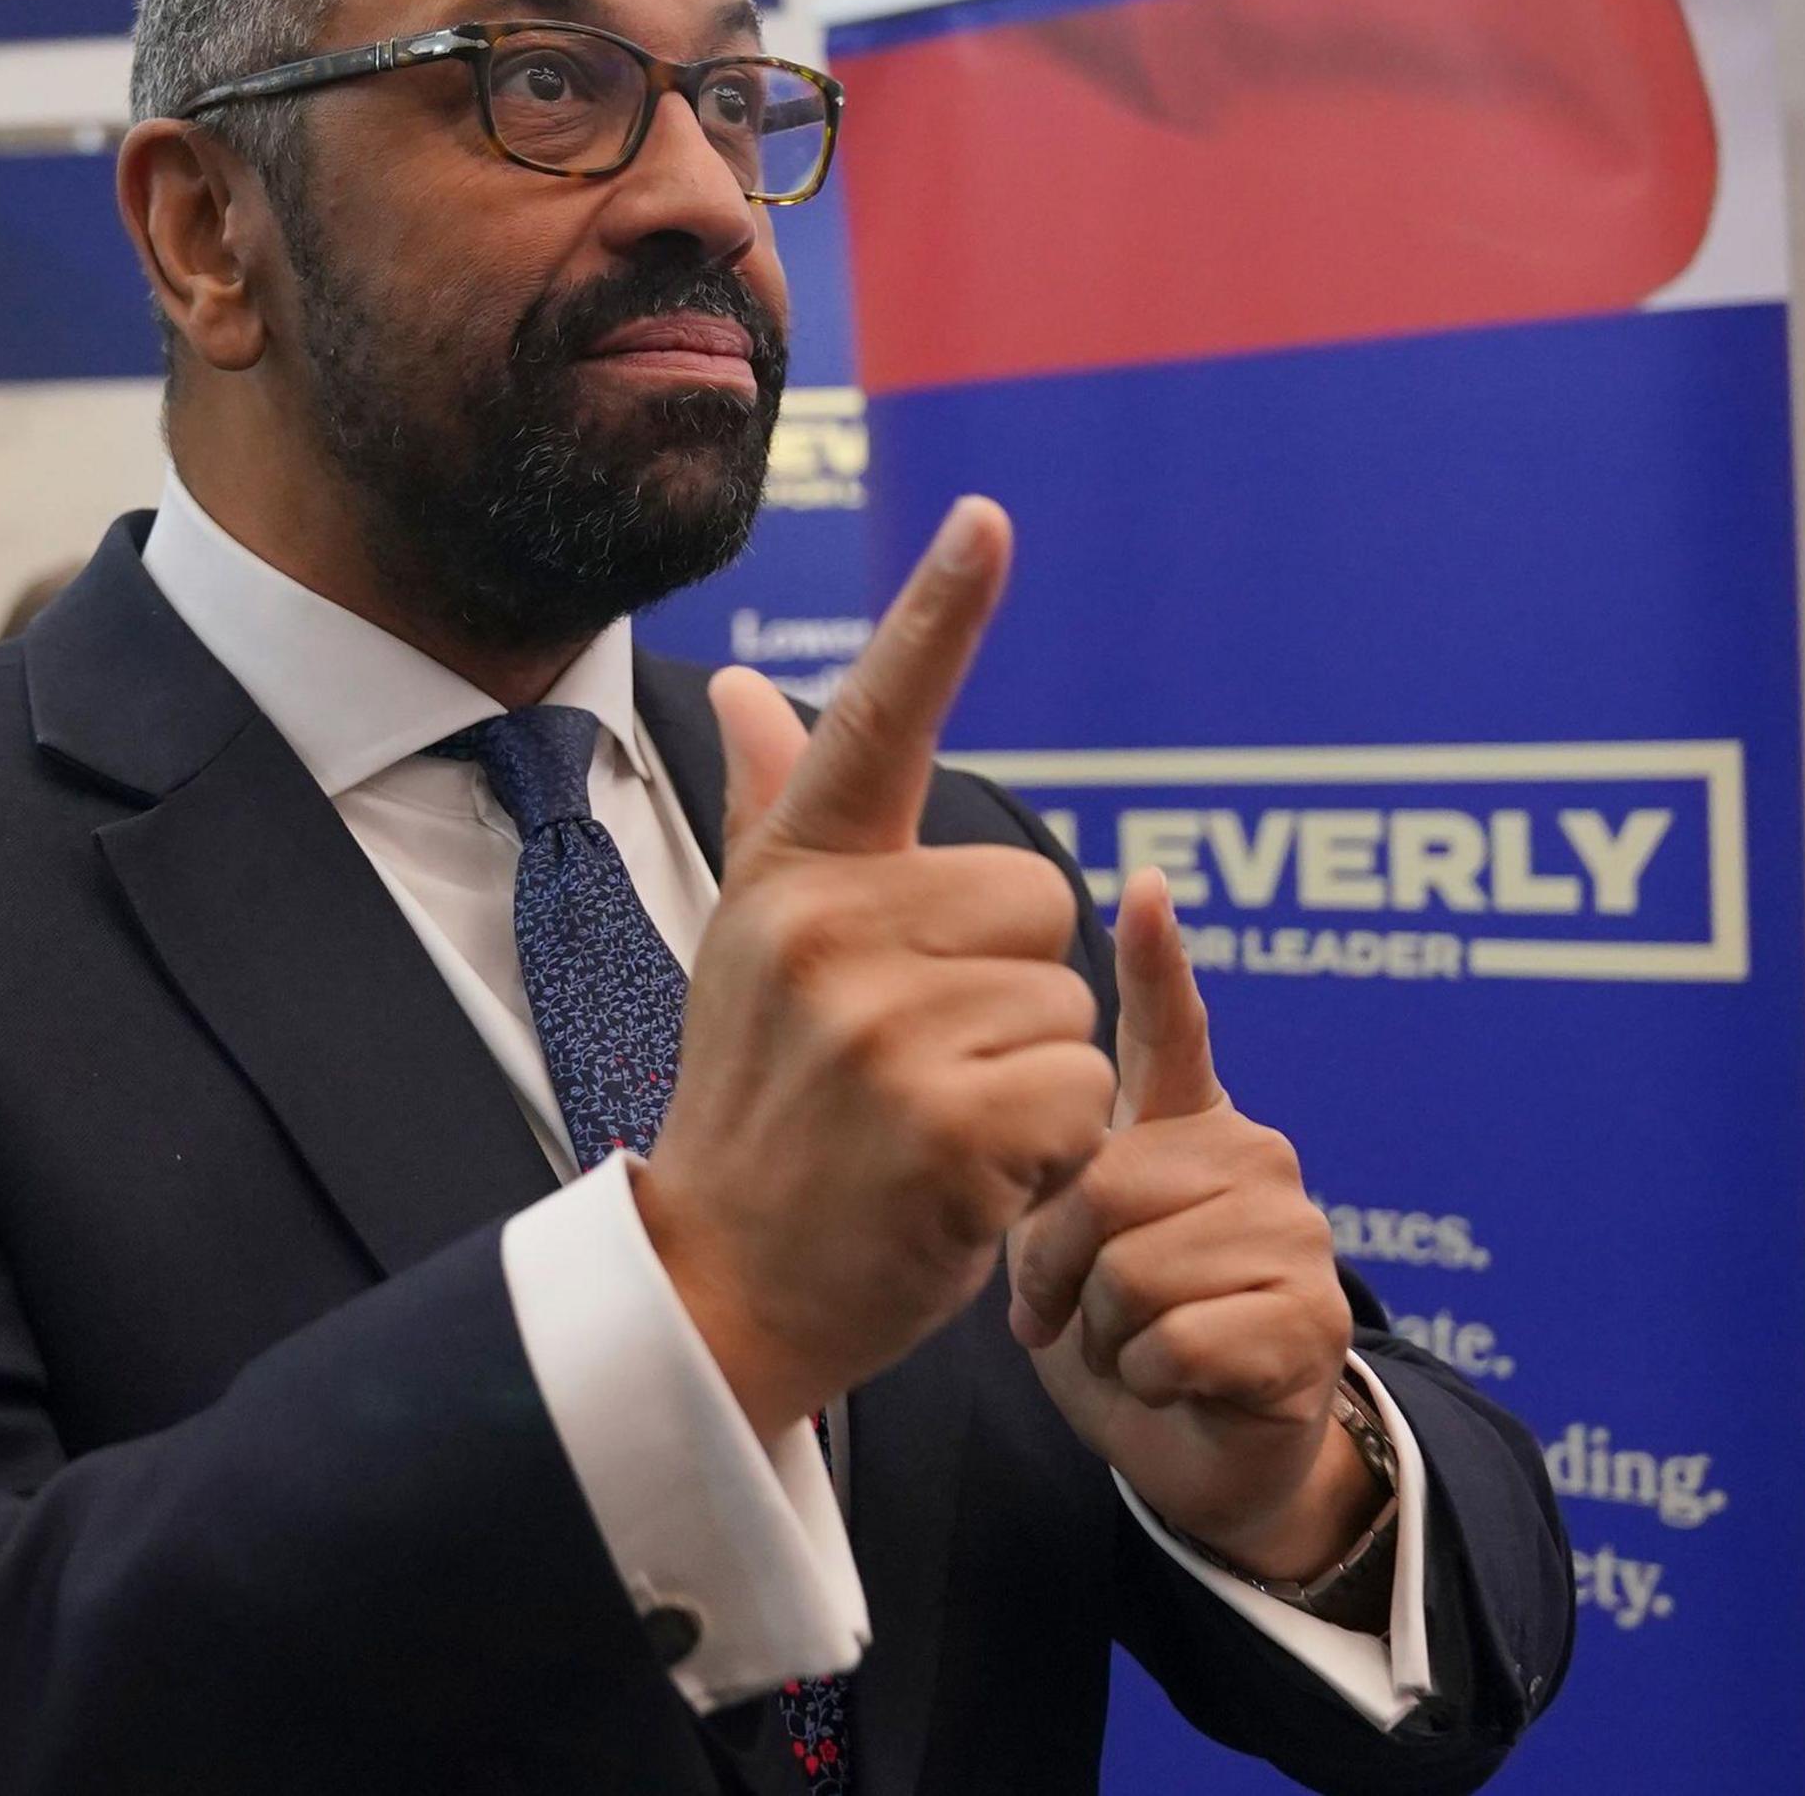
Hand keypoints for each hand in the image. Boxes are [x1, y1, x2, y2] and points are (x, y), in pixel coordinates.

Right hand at [640, 498, 1121, 1442]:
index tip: (989, 520)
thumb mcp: (748, 949)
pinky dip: (1048, 1154)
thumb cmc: (760, 1108)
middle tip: (918, 1066)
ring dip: (1030, 1079)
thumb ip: (776, 813)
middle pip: (1040, 899)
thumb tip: (748, 693)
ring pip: (1067, 1004)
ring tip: (930, 1128)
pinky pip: (1079, 1096)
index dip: (938, 618)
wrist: (724, 1285)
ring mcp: (884, 1032)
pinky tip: (964, 1182)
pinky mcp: (946, 1127)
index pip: (879, 722)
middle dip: (1011, 988)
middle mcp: (830, 936)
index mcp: (796, 881)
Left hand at [1004, 873, 1380, 1583]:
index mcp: (1186, 1127)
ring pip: (1139, 1269)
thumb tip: (1030, 1110)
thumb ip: (1061, 1171)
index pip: (1172, 1025)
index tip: (1143, 886)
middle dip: (1062, 1271)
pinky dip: (1152, 1380)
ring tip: (1135, 1347)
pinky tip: (1178, 1383)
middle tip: (1073, 1315)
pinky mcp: (1314, 1319)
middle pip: (1108, 1186)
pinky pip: (1180, 1338)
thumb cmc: (1125, 1336)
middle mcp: (1252, 1156)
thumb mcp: (1069, 1244)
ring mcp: (1296, 1233)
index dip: (1157, 960)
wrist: (1203, 1456)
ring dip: (1110, 1336)